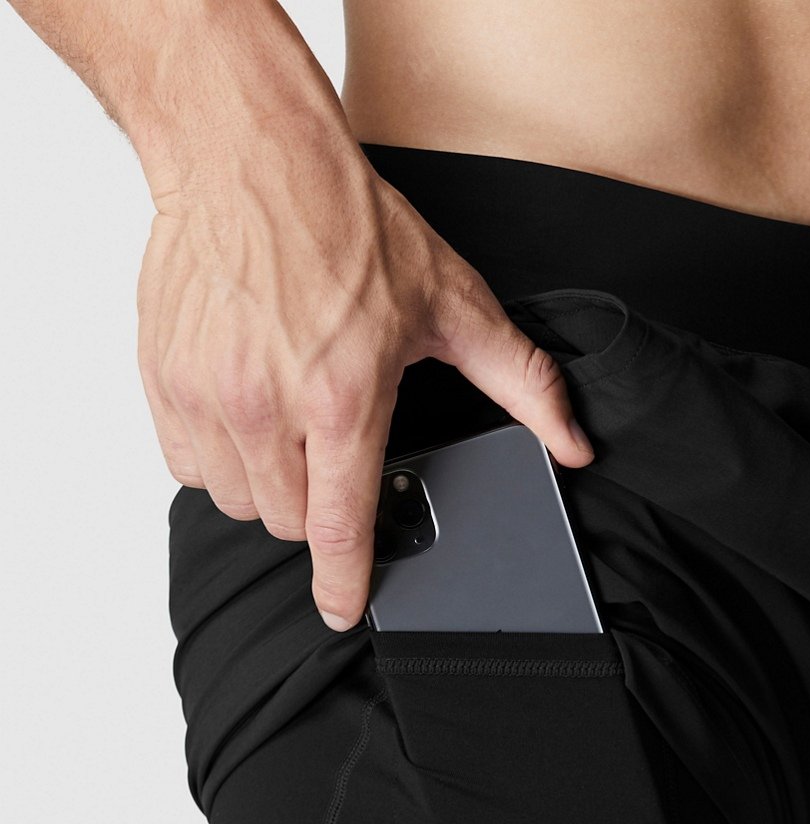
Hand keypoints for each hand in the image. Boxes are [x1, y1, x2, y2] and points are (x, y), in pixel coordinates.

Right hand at [136, 134, 594, 630]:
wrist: (248, 154)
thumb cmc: (346, 224)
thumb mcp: (453, 302)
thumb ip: (520, 383)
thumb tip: (572, 442)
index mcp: (342, 397)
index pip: (340, 528)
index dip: (345, 584)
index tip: (344, 610)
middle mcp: (267, 406)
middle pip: (288, 523)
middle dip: (317, 507)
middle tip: (333, 450)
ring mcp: (207, 395)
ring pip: (237, 501)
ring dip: (268, 485)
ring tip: (291, 425)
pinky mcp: (164, 380)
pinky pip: (188, 466)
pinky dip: (217, 456)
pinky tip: (245, 411)